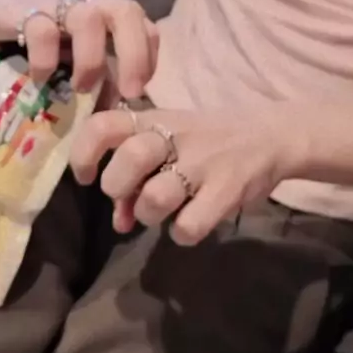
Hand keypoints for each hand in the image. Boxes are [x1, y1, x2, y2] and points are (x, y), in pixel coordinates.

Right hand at [0, 0, 158, 96]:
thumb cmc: (52, 31)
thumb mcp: (82, 53)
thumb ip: (103, 76)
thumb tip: (117, 112)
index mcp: (113, 13)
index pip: (148, 29)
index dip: (149, 60)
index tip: (136, 92)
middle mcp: (94, 3)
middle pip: (128, 13)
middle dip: (135, 55)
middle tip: (129, 93)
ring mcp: (62, 3)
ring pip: (89, 20)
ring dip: (91, 59)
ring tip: (80, 88)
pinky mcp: (27, 10)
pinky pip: (43, 31)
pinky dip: (45, 59)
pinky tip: (40, 77)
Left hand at [70, 106, 288, 245]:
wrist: (269, 136)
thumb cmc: (206, 141)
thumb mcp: (169, 144)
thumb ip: (137, 177)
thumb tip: (120, 221)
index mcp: (154, 119)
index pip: (105, 123)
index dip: (84, 154)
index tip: (85, 177)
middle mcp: (176, 136)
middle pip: (130, 157)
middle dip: (116, 186)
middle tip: (127, 195)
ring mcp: (203, 163)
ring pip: (155, 198)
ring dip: (149, 214)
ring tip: (163, 210)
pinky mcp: (227, 190)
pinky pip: (188, 226)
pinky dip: (183, 232)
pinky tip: (192, 221)